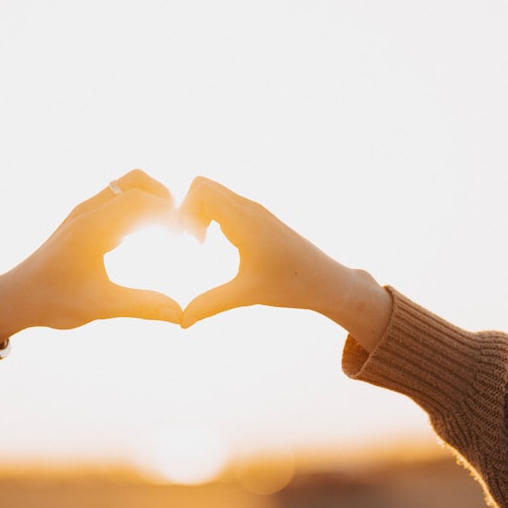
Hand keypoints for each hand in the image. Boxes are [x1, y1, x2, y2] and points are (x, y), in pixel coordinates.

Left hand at [0, 170, 182, 337]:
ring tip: (170, 233)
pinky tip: (150, 239)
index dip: (172, 215)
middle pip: (137, 181)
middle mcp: (88, 211)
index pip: (142, 201)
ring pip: (127, 187)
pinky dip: (140, 210)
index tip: (191, 238)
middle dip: (166, 199)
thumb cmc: (52, 301)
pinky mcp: (84, 221)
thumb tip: (180, 315)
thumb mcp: (100, 307)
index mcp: (93, 226)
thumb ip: (142, 306)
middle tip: (183, 230)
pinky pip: (118, 201)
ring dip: (152, 201)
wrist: (16, 297)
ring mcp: (85, 213)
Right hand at [178, 177, 391, 349]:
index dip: (185, 213)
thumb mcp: (247, 295)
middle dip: (187, 209)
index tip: (193, 243)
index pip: (202, 190)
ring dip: (198, 212)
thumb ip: (211, 304)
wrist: (326, 280)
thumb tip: (181, 323)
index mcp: (246, 221)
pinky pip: (224, 201)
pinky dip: (210, 215)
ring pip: (212, 191)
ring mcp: (253, 210)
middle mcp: (249, 208)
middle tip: (191, 241)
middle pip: (202, 184)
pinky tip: (214, 243)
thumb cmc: (292, 286)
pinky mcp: (257, 216)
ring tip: (200, 243)